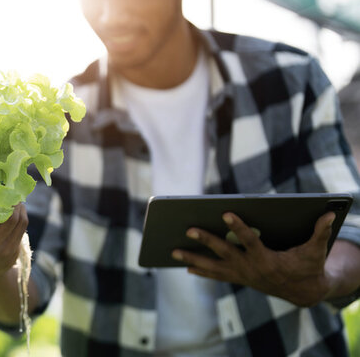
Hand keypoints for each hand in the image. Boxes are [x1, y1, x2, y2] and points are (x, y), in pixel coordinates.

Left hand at [172, 211, 336, 306]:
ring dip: (192, 259)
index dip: (238, 227)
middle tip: (187, 229)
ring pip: (213, 267)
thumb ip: (320, 232)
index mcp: (267, 259)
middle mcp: (250, 269)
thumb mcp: (315, 250)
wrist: (304, 292)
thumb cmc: (309, 266)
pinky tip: (186, 266)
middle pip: (223, 252)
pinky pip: (216, 275)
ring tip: (172, 251)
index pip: (249, 241)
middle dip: (205, 240)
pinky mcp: (239, 279)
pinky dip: (201, 271)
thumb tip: (331, 213)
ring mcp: (242, 275)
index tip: (225, 212)